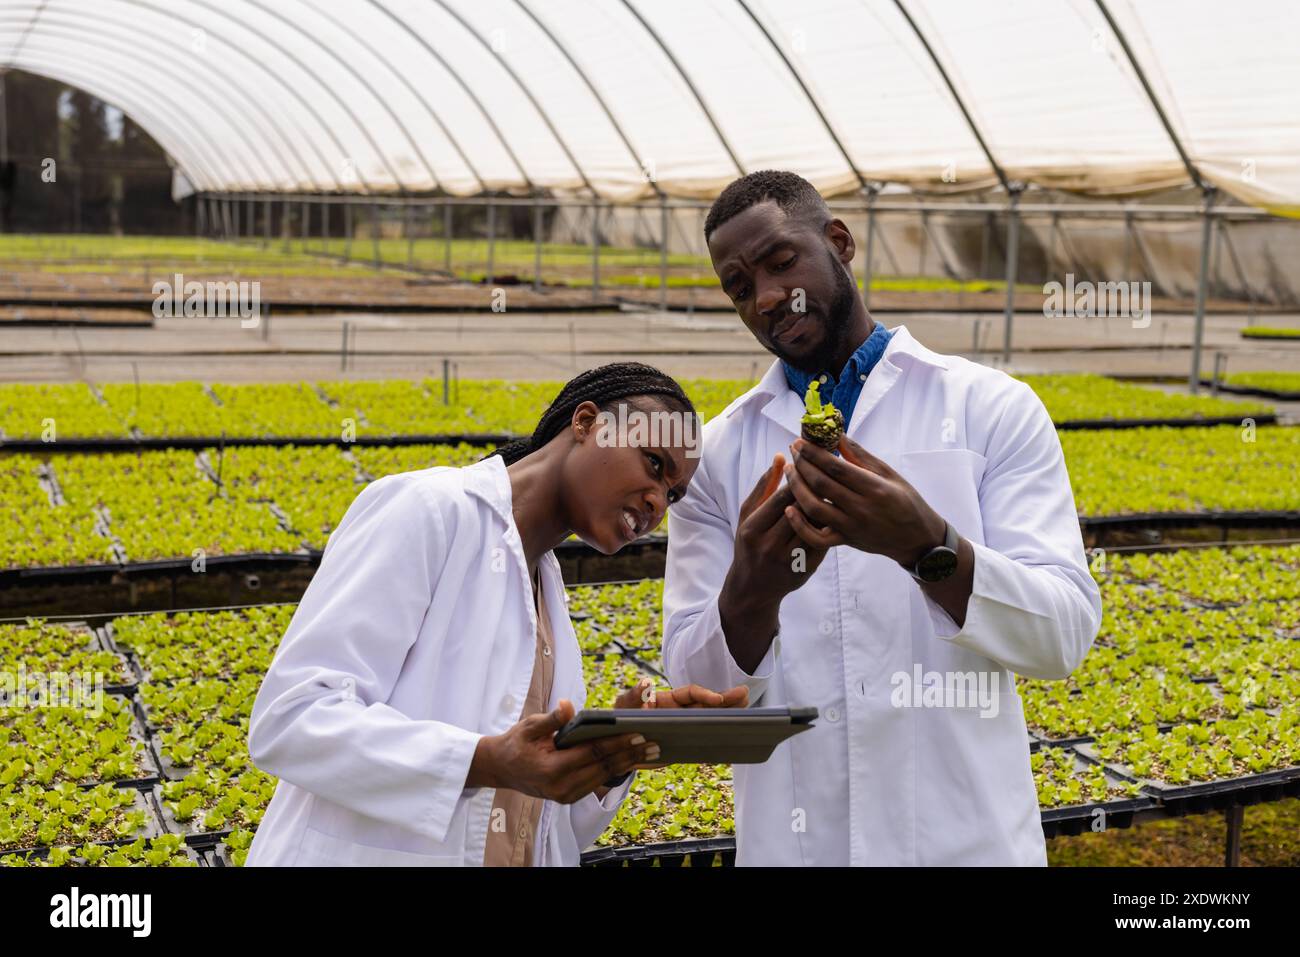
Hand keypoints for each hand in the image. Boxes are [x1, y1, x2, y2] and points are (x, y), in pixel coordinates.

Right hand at [470, 699, 656, 802]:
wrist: (500, 768)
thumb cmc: (516, 742)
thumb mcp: (529, 726)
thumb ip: (552, 718)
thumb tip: (568, 705)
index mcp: (551, 768)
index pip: (592, 753)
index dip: (616, 743)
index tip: (637, 733)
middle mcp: (561, 787)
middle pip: (603, 768)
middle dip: (630, 754)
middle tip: (654, 743)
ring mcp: (565, 795)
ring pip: (603, 777)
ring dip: (627, 764)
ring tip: (649, 752)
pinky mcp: (568, 797)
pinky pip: (597, 782)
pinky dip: (615, 770)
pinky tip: (630, 760)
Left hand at [613, 681, 748, 769]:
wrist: (616, 747)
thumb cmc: (620, 720)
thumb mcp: (623, 706)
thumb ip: (633, 696)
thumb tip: (645, 684)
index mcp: (667, 700)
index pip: (690, 694)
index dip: (704, 695)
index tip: (718, 698)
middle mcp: (678, 712)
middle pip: (706, 705)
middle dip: (726, 700)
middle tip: (746, 695)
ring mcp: (683, 728)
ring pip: (709, 720)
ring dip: (727, 716)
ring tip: (746, 712)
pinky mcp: (683, 744)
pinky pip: (703, 741)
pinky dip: (718, 741)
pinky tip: (733, 741)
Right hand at [718, 456, 837, 672]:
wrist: (753, 587)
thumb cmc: (749, 543)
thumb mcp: (748, 514)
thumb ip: (764, 486)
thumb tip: (781, 457)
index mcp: (753, 529)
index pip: (781, 498)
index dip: (798, 479)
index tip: (810, 465)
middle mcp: (769, 546)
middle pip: (801, 511)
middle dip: (816, 490)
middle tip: (830, 474)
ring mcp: (788, 561)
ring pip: (815, 526)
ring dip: (826, 507)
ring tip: (835, 491)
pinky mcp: (805, 570)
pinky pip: (822, 543)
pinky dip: (829, 527)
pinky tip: (835, 514)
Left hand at [784, 435, 946, 567]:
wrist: (917, 539)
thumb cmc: (906, 501)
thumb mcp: (889, 474)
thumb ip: (861, 456)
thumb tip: (837, 435)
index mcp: (874, 487)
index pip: (835, 467)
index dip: (814, 453)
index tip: (800, 441)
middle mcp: (861, 508)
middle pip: (821, 484)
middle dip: (802, 464)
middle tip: (793, 450)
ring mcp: (851, 527)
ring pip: (814, 507)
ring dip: (796, 488)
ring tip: (790, 471)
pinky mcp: (846, 541)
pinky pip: (817, 537)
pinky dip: (800, 525)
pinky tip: (789, 509)